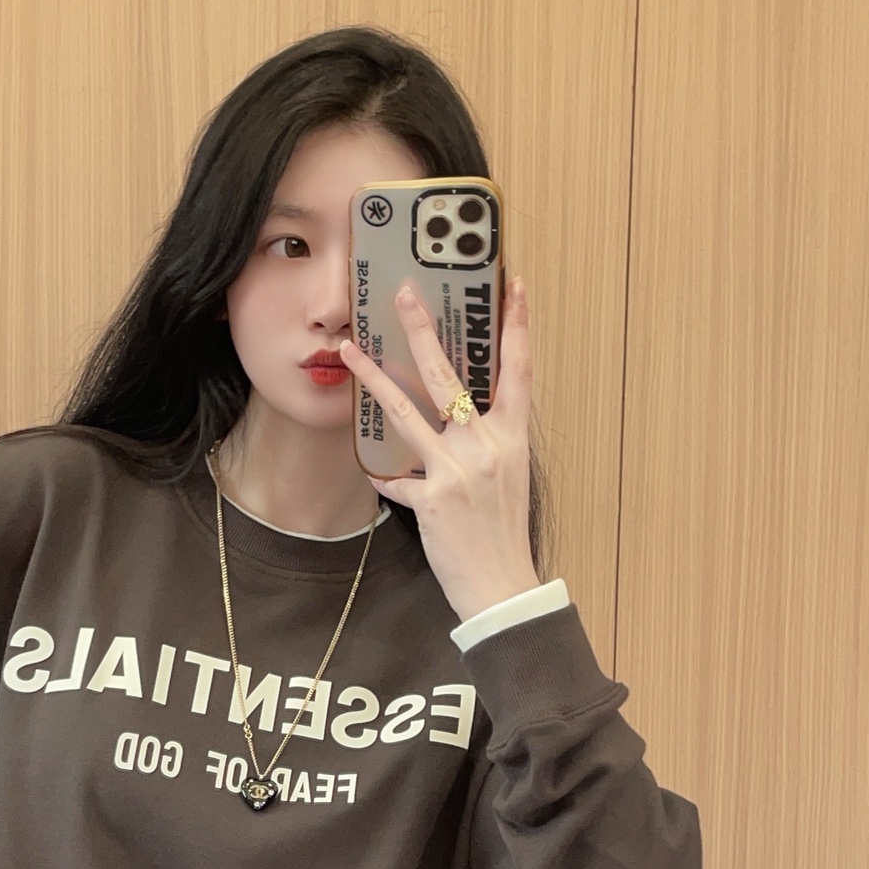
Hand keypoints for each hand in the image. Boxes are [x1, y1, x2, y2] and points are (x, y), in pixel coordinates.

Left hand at [340, 276, 539, 623]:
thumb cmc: (503, 531)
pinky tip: (372, 471)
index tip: (514, 283)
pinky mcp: (431, 500)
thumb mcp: (509, 476)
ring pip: (407, 412)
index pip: (519, 369)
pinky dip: (384, 476)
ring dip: (373, 378)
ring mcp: (456, 471)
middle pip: (449, 376)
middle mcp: (486, 447)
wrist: (502, 585)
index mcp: (512, 437)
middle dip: (423, 330)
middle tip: (404, 293)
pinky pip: (395, 478)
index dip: (518, 325)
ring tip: (349, 350)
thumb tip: (462, 413)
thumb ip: (488, 441)